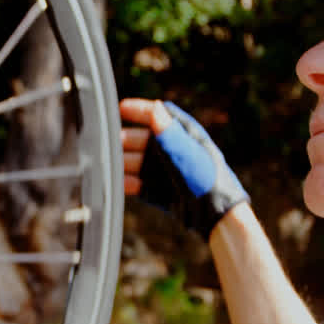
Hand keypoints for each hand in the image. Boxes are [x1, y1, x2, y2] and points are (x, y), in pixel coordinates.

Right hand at [120, 98, 248, 237]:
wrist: (214, 215)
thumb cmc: (207, 180)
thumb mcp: (187, 154)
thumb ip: (169, 133)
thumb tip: (154, 107)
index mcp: (182, 135)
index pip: (158, 115)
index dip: (140, 110)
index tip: (121, 108)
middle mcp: (171, 151)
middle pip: (141, 139)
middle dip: (125, 140)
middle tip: (108, 143)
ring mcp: (163, 171)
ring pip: (135, 162)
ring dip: (122, 163)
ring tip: (109, 165)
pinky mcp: (158, 190)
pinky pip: (137, 184)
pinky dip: (128, 183)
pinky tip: (120, 184)